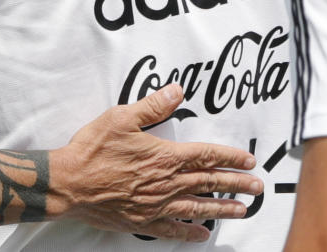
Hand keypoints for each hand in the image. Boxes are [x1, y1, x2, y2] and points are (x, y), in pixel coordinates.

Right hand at [50, 84, 260, 242]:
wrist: (69, 183)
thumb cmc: (92, 149)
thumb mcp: (120, 118)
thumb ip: (152, 106)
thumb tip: (177, 91)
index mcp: (165, 157)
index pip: (206, 155)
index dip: (230, 158)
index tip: (249, 161)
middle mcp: (167, 183)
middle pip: (210, 183)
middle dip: (237, 184)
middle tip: (258, 188)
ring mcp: (156, 205)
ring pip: (198, 207)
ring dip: (222, 208)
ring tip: (242, 210)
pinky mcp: (143, 221)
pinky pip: (173, 229)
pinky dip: (190, 232)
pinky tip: (202, 234)